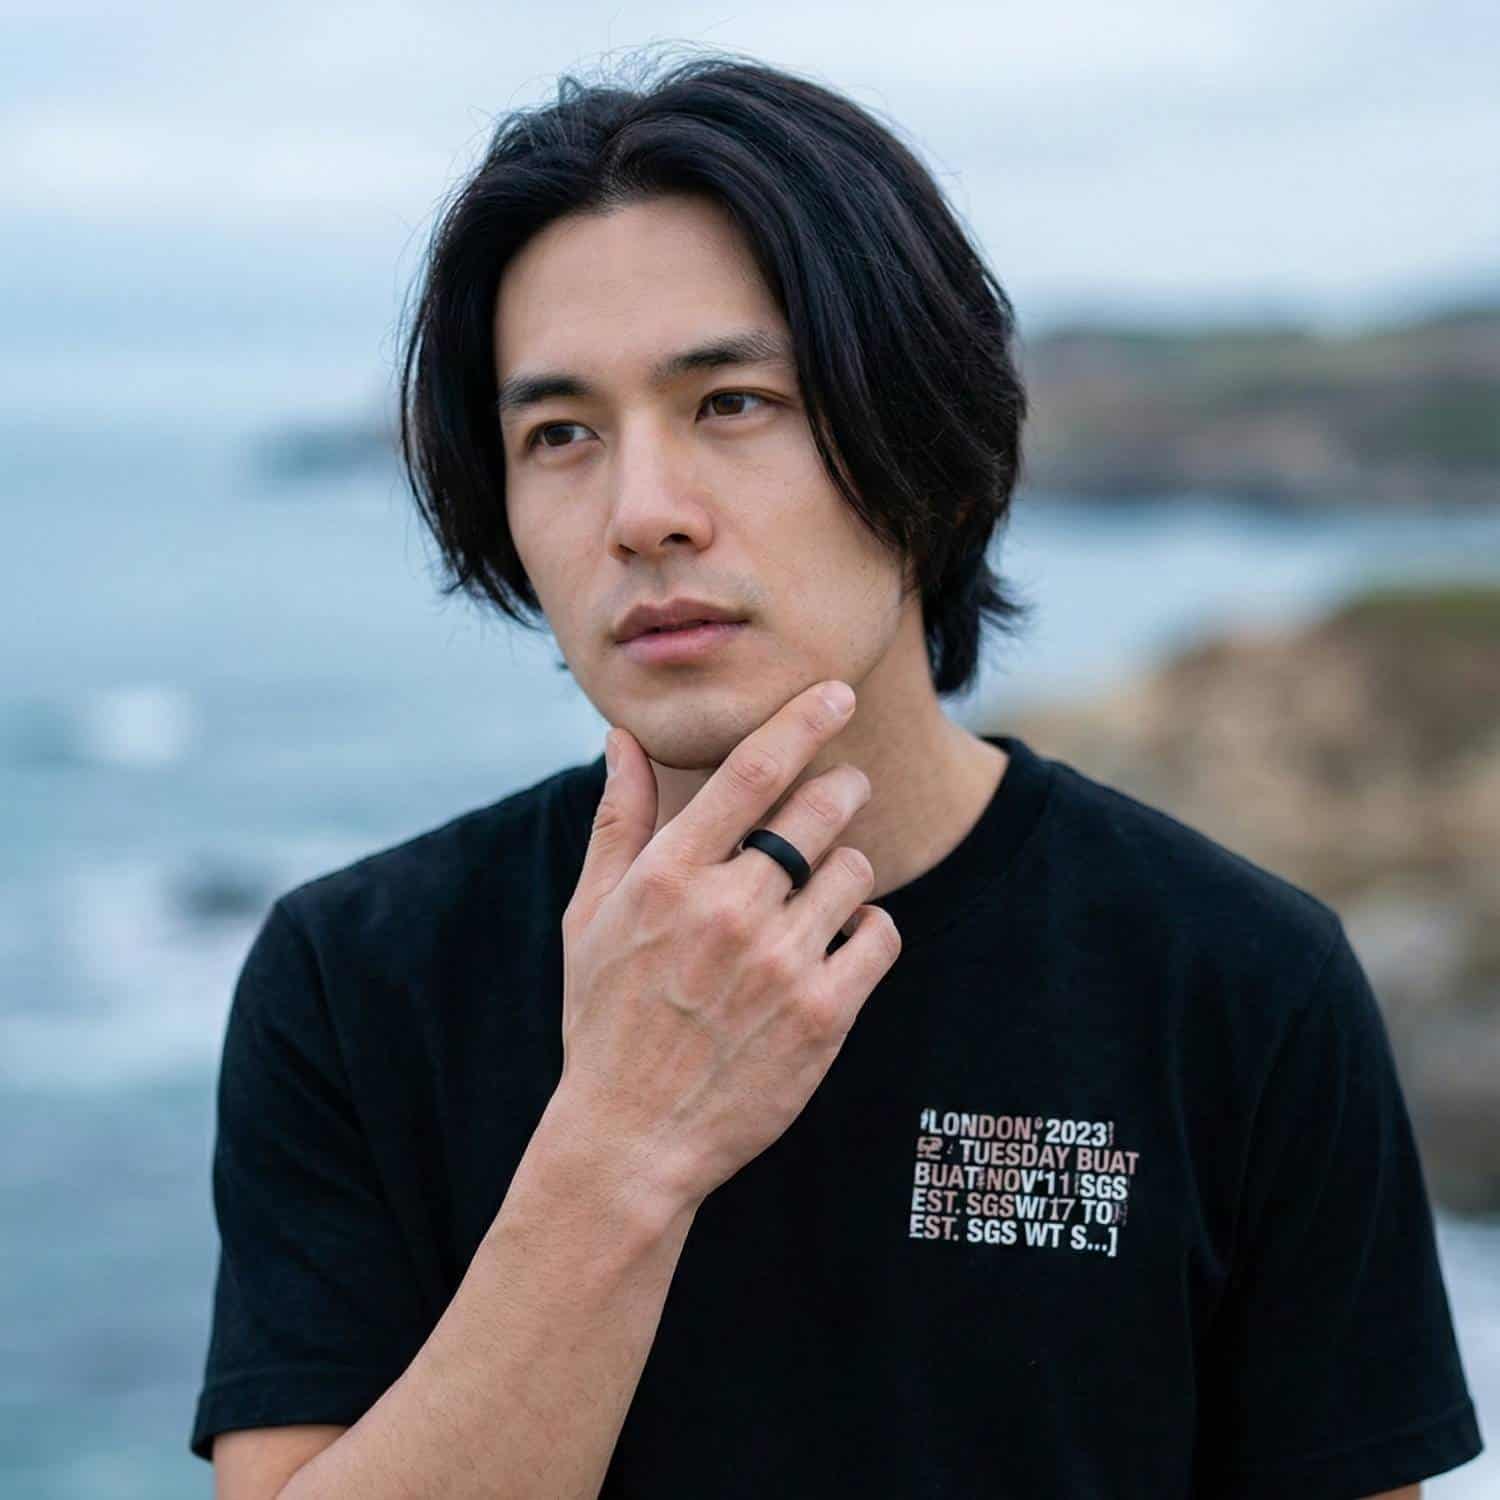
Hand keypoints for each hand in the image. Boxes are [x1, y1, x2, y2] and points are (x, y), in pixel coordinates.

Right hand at [553, 680, 901, 1214]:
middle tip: (843, 791)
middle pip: (820, 808)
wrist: (631, 1139)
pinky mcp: (824, 1015)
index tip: (836, 693)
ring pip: (855, 869)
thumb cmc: (605, 1020)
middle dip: (841, 788)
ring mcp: (780, 963)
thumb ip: (617, 820)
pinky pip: (880, 935)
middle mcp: (727, 909)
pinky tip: (840, 941)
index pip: (752, 769)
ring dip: (848, 867)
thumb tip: (622, 736)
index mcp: (667, 877)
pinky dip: (869, 928)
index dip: (803, 719)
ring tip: (823, 892)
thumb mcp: (588, 916)